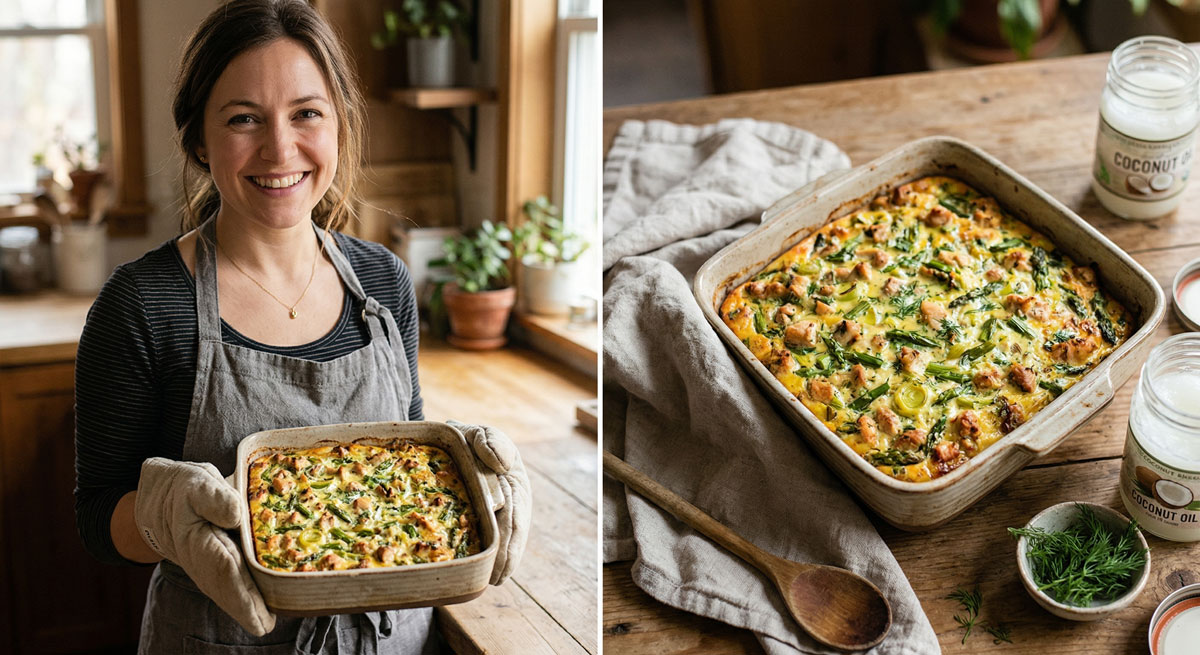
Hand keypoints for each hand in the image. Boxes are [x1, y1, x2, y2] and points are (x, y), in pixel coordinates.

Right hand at [134, 458, 275, 635]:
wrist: (163, 496)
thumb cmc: (186, 488)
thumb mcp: (198, 484)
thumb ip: (214, 498)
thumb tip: (235, 516)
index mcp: (197, 540)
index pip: (224, 571)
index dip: (242, 595)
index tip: (258, 615)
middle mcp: (200, 560)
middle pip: (226, 589)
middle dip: (246, 609)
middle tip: (267, 625)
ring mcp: (204, 566)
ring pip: (225, 591)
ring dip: (244, 607)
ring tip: (265, 621)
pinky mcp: (212, 564)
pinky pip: (227, 584)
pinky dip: (241, 597)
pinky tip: (256, 607)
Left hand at [448, 421, 530, 584]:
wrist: (459, 440)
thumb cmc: (470, 437)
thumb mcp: (480, 433)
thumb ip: (490, 442)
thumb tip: (502, 466)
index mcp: (515, 479)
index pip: (516, 514)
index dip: (512, 539)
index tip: (504, 559)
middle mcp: (514, 497)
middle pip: (513, 531)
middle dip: (507, 556)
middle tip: (496, 578)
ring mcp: (504, 507)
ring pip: (507, 536)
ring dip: (501, 559)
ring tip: (492, 580)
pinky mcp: (491, 514)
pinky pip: (495, 534)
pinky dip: (493, 552)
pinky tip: (488, 570)